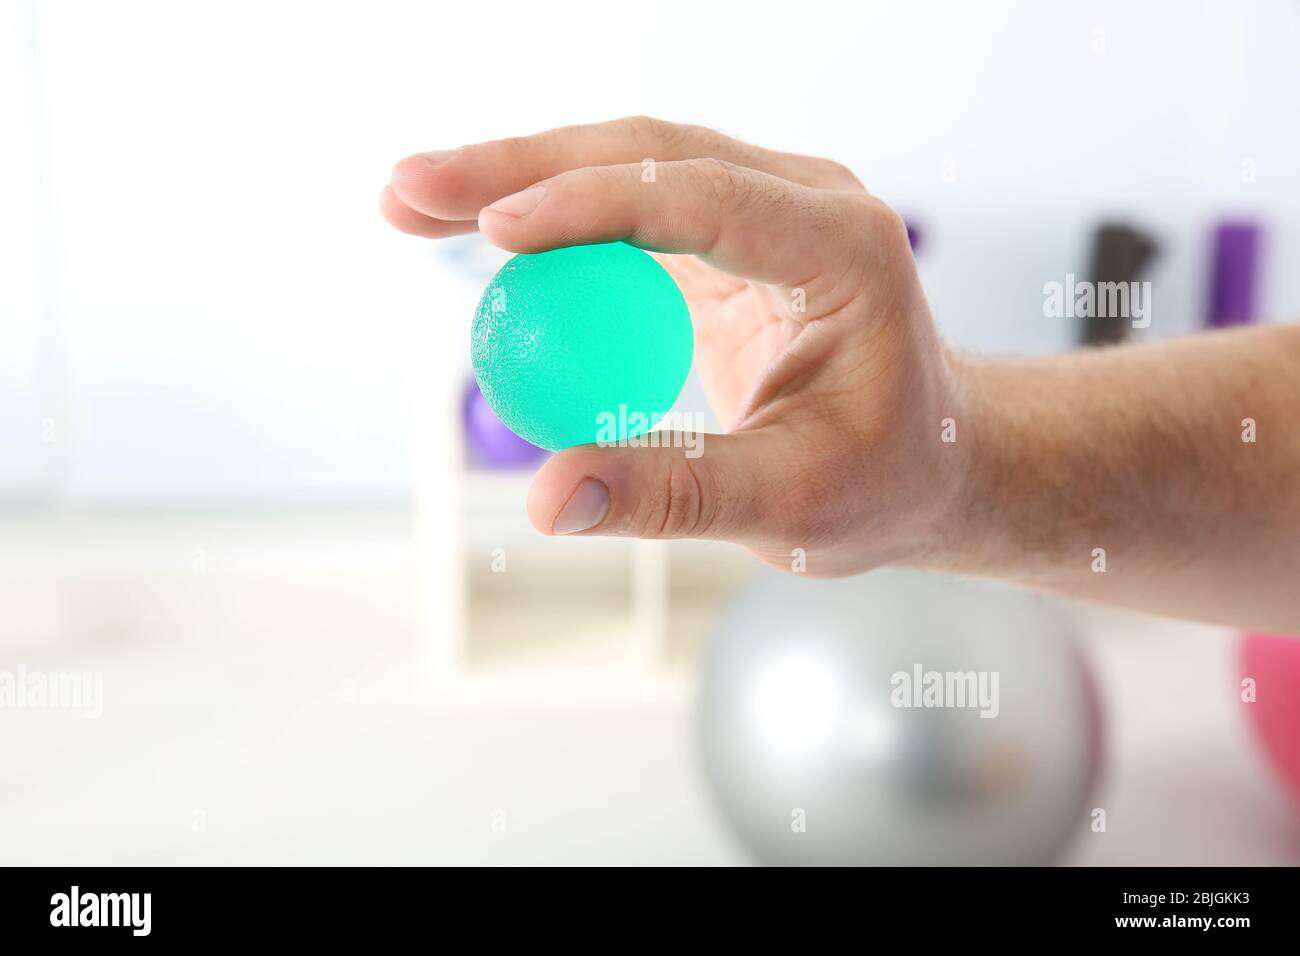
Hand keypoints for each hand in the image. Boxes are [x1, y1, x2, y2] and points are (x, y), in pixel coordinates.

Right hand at [382, 117, 963, 576]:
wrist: (930, 461)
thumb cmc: (882, 482)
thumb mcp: (786, 503)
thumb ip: (670, 494)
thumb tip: (545, 498)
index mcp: (843, 250)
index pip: (705, 198)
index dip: (593, 207)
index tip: (495, 228)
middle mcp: (807, 204)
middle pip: (648, 151)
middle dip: (521, 167)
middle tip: (408, 190)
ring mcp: (767, 209)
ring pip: (627, 161)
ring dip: (520, 177)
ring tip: (413, 203)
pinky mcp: (729, 236)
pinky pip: (629, 210)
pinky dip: (553, 220)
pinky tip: (480, 235)